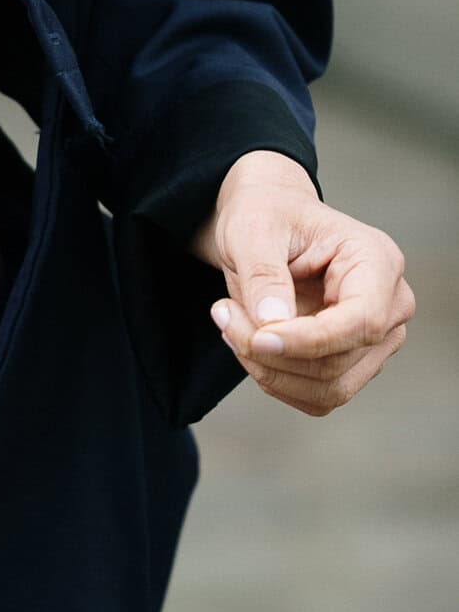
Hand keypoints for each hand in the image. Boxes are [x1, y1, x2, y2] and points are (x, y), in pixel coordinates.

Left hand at [191, 148, 414, 415]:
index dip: (308, 341)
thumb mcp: (252, 228)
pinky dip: (276, 379)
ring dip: (268, 369)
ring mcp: (376, 340)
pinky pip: (318, 397)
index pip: (361, 321)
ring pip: (328, 388)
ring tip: (231, 324)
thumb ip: (264, 274)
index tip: (257, 338)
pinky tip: (248, 342)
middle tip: (222, 315)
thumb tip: (273, 324)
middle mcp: (389, 305)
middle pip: (339, 361)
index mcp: (377, 261)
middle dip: (271, 352)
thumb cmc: (266, 214)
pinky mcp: (353, 363)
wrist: (267, 222)